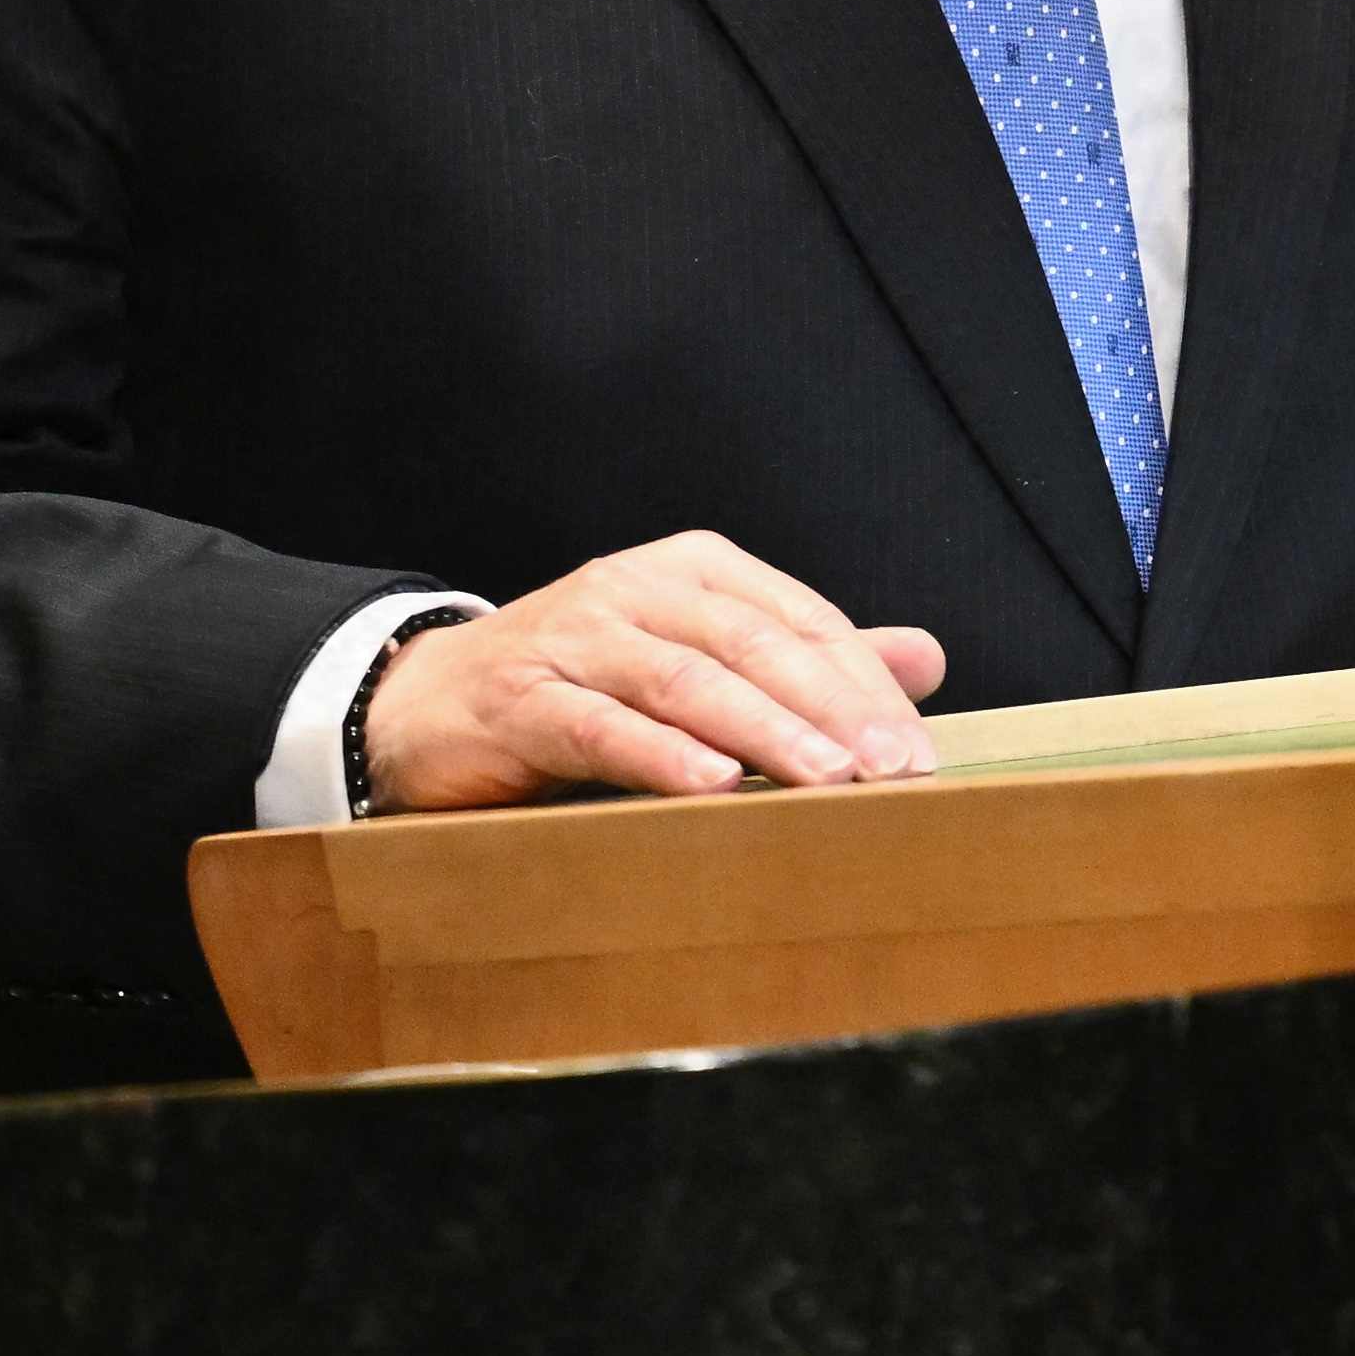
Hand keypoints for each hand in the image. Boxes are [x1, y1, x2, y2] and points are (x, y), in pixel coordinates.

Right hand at [357, 532, 949, 809]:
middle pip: (754, 645)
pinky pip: (600, 724)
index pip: (800, 621)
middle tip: (893, 773)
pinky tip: (709, 785)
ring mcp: (577, 637)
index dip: (864, 687)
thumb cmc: (582, 682)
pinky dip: (658, 754)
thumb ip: (805, 660)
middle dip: (832, 711)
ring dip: (763, 731)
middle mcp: (638, 587)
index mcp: (694, 570)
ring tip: (826, 779)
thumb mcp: (700, 656)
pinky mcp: (523, 697)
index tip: (918, 756)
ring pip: (687, 680)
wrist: (428, 702)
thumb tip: (926, 658)